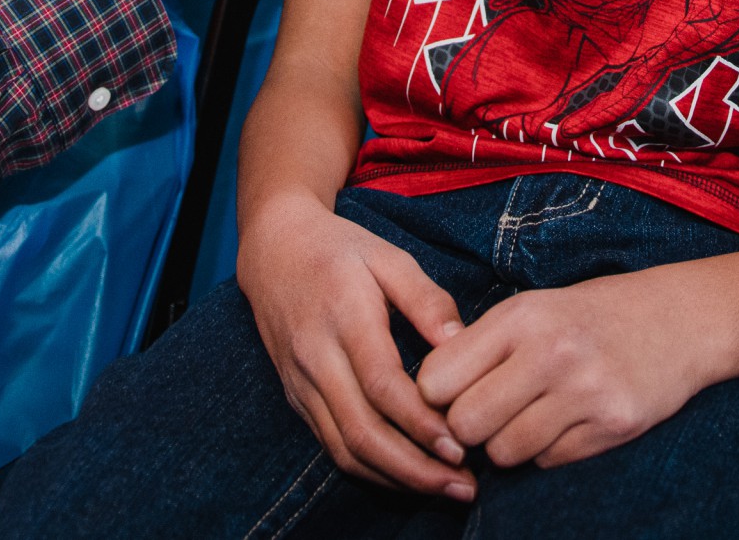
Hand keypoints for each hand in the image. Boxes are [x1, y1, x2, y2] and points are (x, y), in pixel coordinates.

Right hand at [238, 196, 474, 498]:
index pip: (381, 384)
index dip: (420, 423)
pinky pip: (332, 446)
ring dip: (396, 478)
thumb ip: (427, 300)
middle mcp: (316, 357)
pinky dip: (371, 470)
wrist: (274, 250)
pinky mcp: (296, 397)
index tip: (461, 446)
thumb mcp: (389, 257)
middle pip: (362, 431)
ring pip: (345, 449)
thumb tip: (463, 345)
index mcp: (344, 316)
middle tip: (464, 485)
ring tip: (444, 488)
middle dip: (415, 468)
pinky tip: (408, 475)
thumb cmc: (340, 251)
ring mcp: (302, 382)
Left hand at [415, 271, 716, 469]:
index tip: (451, 394)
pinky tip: (566, 421)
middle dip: (467, 428)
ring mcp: (585, 392)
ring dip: (508, 444)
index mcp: (520, 316)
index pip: (436, 379)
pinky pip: (548, 462)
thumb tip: (422, 394)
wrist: (679, 319)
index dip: (435, 395)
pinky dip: (547, 451)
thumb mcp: (531, 309)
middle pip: (465, 424)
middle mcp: (550, 352)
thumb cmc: (589, 316)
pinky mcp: (613, 425)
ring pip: (504, 452)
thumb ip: (479, 346)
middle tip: (487, 413)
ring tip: (529, 415)